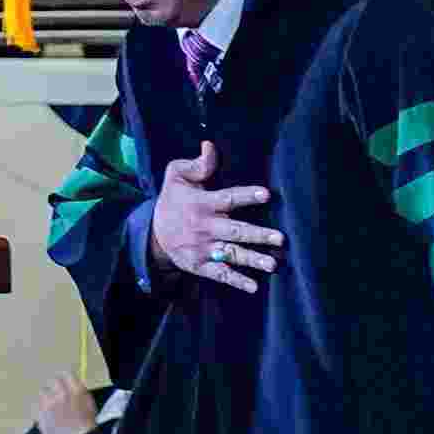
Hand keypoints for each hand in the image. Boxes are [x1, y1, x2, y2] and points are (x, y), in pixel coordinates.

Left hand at [30, 377, 101, 433]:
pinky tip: (47, 417)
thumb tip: (70, 386)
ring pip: (42, 392)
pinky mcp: (40, 414)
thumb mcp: (88, 405)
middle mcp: (62, 394)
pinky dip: (40, 410)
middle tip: (55, 395)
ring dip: (45, 398)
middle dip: (54, 387)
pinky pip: (36, 406)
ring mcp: (49, 404)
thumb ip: (78, 392)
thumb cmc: (86, 428)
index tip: (63, 383)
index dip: (64, 380)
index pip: (67, 374)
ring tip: (51, 408)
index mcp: (77, 390)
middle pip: (52, 381)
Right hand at [145, 147, 280, 293]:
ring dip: (252, 259)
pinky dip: (236, 281)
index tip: (266, 194)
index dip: (246, 196)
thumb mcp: (175, 175)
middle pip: (235, 231)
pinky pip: (220, 274)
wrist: (152, 233)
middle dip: (258, 234)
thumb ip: (195, 164)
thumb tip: (210, 146)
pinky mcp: (200, 265)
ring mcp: (203, 249)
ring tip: (273, 264)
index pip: (228, 199)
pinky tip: (253, 286)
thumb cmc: (172, 200)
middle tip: (280, 238)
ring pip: (231, 254)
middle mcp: (205, 227)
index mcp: (202, 204)